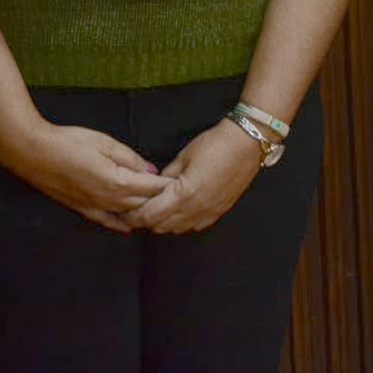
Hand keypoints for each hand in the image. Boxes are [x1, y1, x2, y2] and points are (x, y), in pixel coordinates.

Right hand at [8, 122, 171, 232]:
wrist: (33, 153)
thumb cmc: (69, 142)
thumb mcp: (105, 143)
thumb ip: (130, 159)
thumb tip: (151, 170)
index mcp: (117, 181)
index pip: (150, 188)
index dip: (168, 186)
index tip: (184, 185)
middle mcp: (107, 199)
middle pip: (142, 204)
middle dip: (160, 201)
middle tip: (177, 199)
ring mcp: (93, 206)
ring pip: (126, 214)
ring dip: (143, 212)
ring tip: (160, 211)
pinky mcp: (80, 208)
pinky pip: (105, 221)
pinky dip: (119, 224)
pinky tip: (128, 228)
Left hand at [125, 121, 265, 234]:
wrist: (248, 143)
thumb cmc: (216, 145)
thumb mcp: (184, 156)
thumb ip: (166, 176)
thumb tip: (155, 186)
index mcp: (183, 194)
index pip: (149, 216)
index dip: (133, 216)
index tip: (124, 212)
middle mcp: (196, 209)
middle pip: (160, 226)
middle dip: (146, 221)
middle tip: (137, 210)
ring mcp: (209, 212)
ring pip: (177, 229)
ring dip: (164, 223)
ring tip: (158, 210)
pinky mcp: (219, 211)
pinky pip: (195, 226)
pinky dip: (182, 223)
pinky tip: (180, 211)